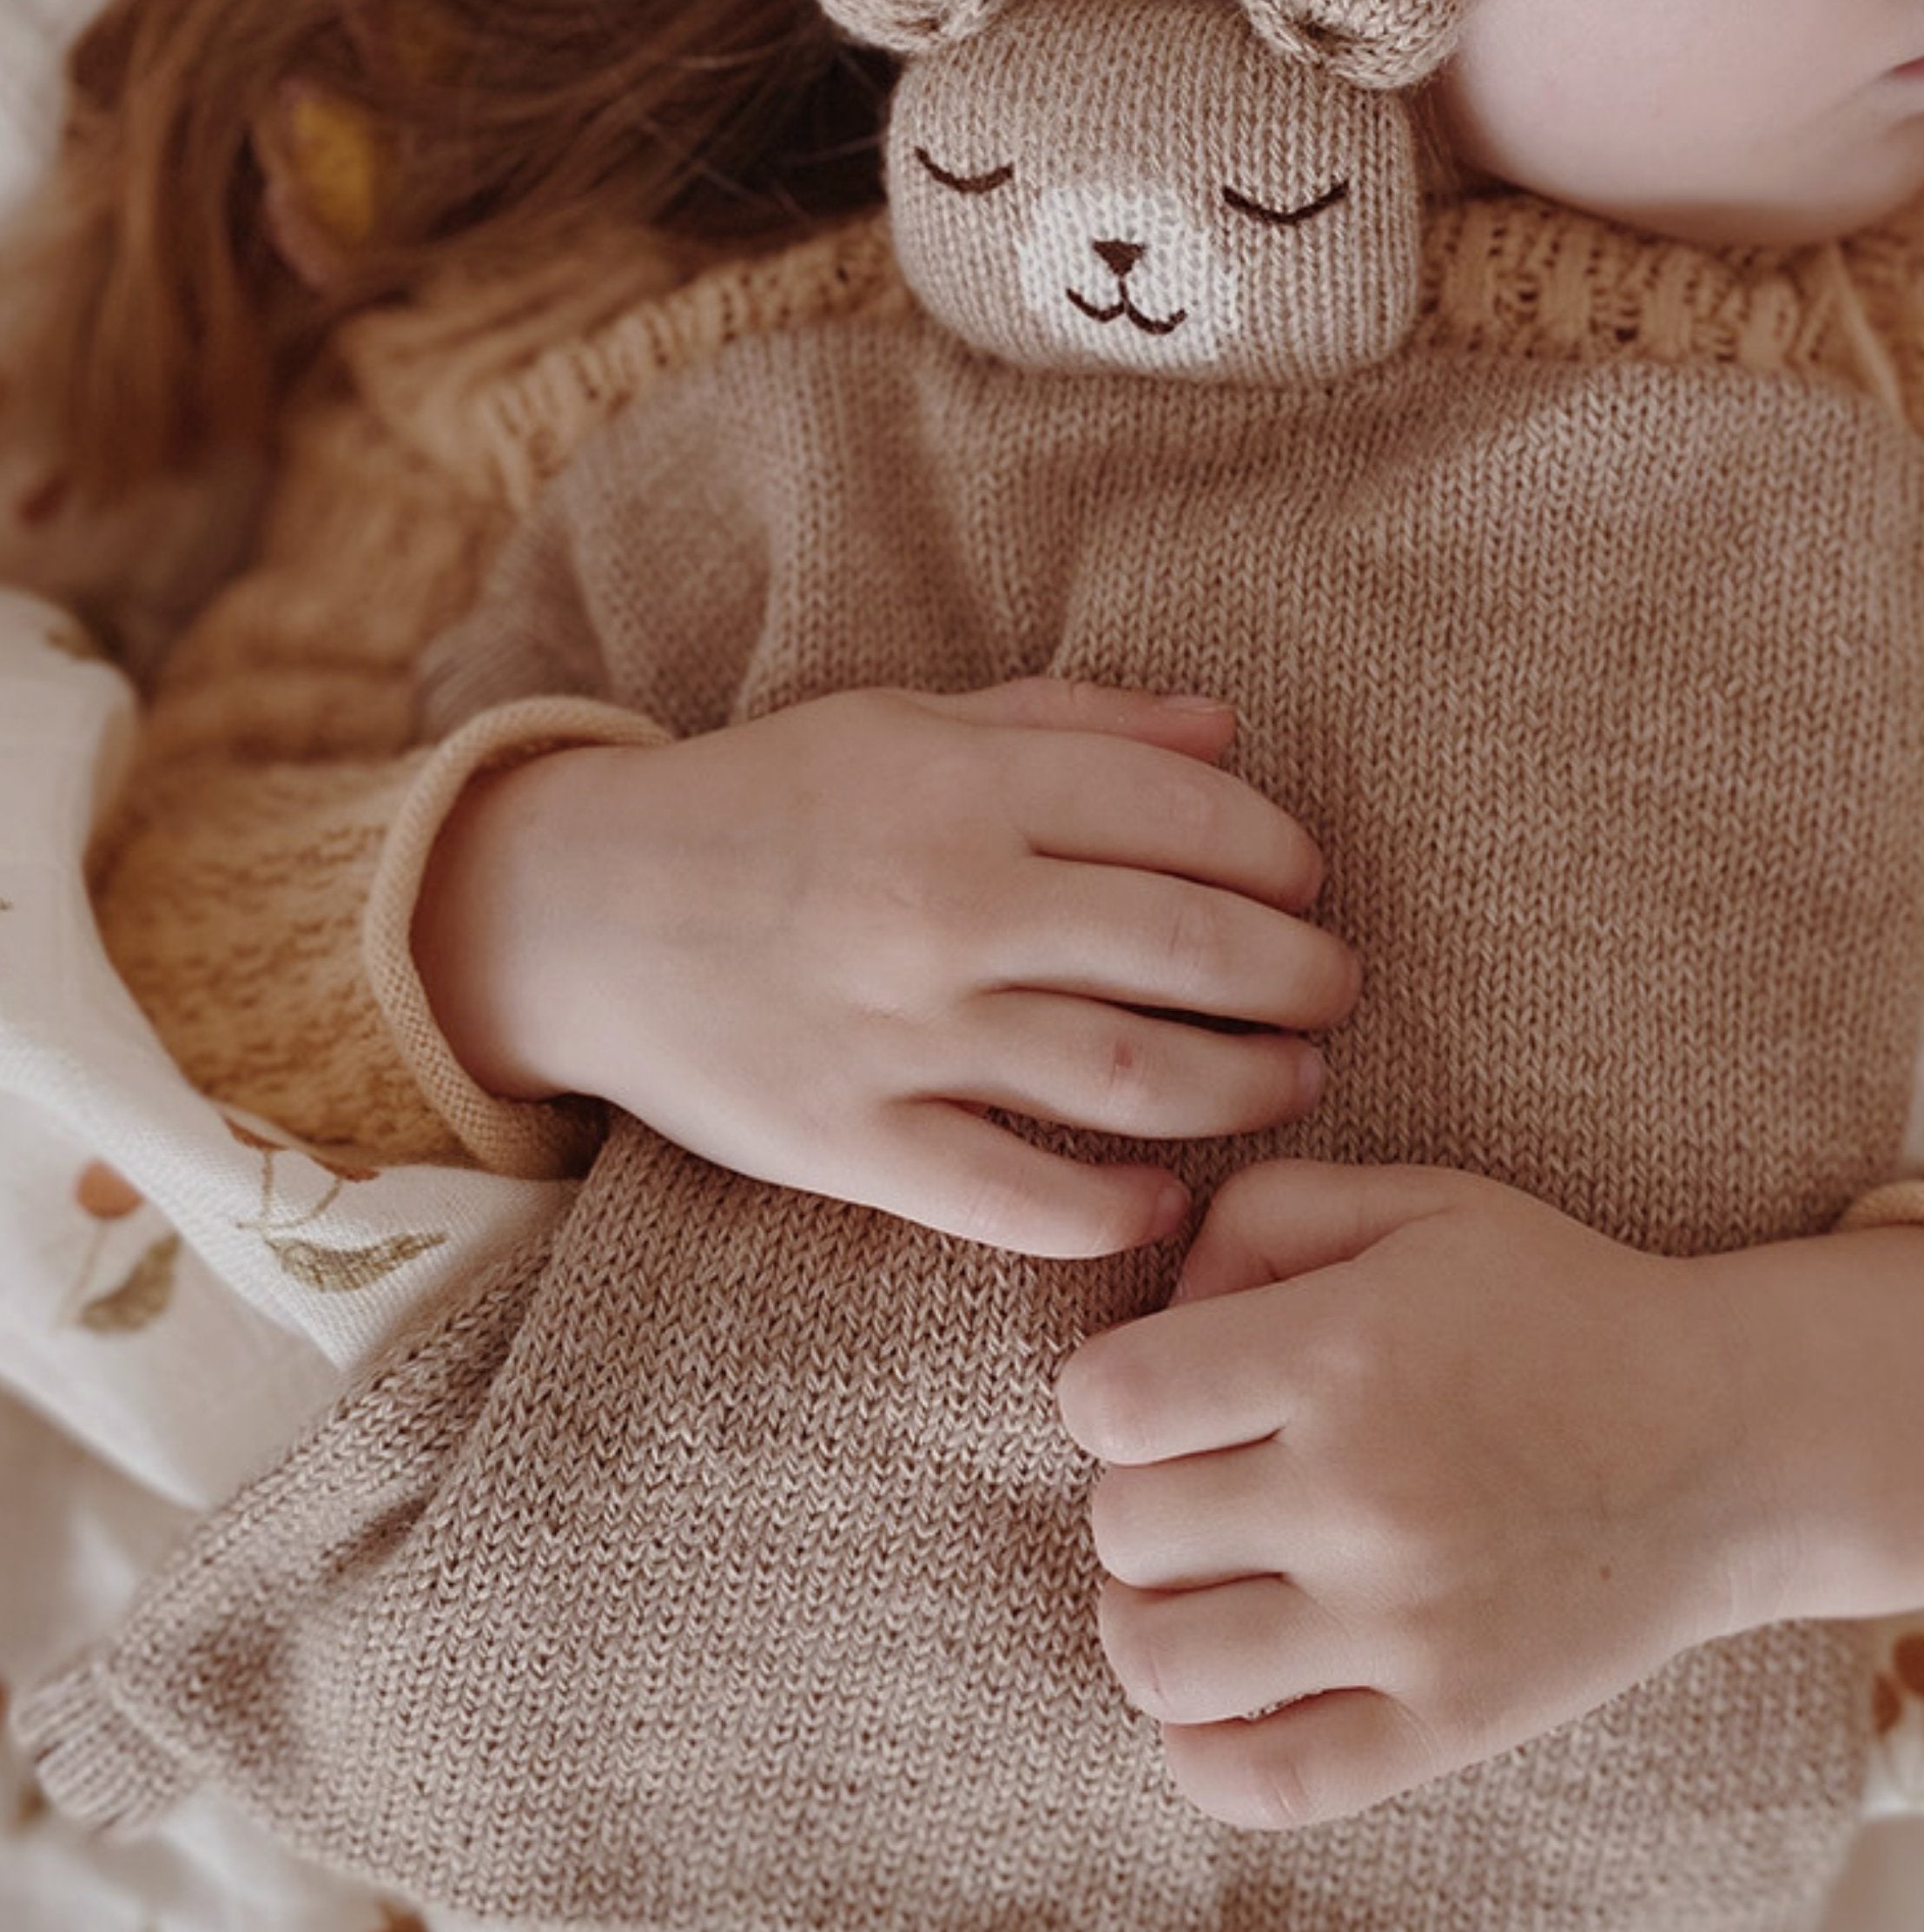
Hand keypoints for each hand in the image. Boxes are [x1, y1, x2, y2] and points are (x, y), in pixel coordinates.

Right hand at [414, 678, 1356, 1255]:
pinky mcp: (846, 1143)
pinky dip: (1111, 1210)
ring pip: (1130, 1077)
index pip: (1183, 814)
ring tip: (1292, 1081)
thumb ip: (1067, 721)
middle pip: (1187, 950)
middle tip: (1334, 991)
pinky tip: (1169, 1200)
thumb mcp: (904, 725)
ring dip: (1243, 1086)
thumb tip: (1226, 730)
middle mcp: (942, 905)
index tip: (1308, 883)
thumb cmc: (767, 803)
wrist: (581, 909)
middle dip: (1298, 976)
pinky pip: (1014, 1197)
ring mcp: (897, 1033)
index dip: (1278, 853)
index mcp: (961, 786)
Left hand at [1054, 1159, 1737, 1828]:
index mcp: (1347, 1350)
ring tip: (1206, 1580)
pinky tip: (1232, 1688)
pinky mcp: (1447, 1726)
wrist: (1734, 1441)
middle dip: (1139, 1494)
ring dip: (1151, 1618)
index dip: (1109, 1393)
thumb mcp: (1420, 1206)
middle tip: (1206, 1479)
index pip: (1108, 1402)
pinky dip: (1203, 1748)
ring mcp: (1406, 1626)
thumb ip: (1261, 1219)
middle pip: (1124, 1527)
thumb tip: (1157, 1310)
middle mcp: (1365, 1493)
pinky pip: (1259, 1782)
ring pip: (1159, 1662)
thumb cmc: (1557, 1306)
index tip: (1165, 1392)